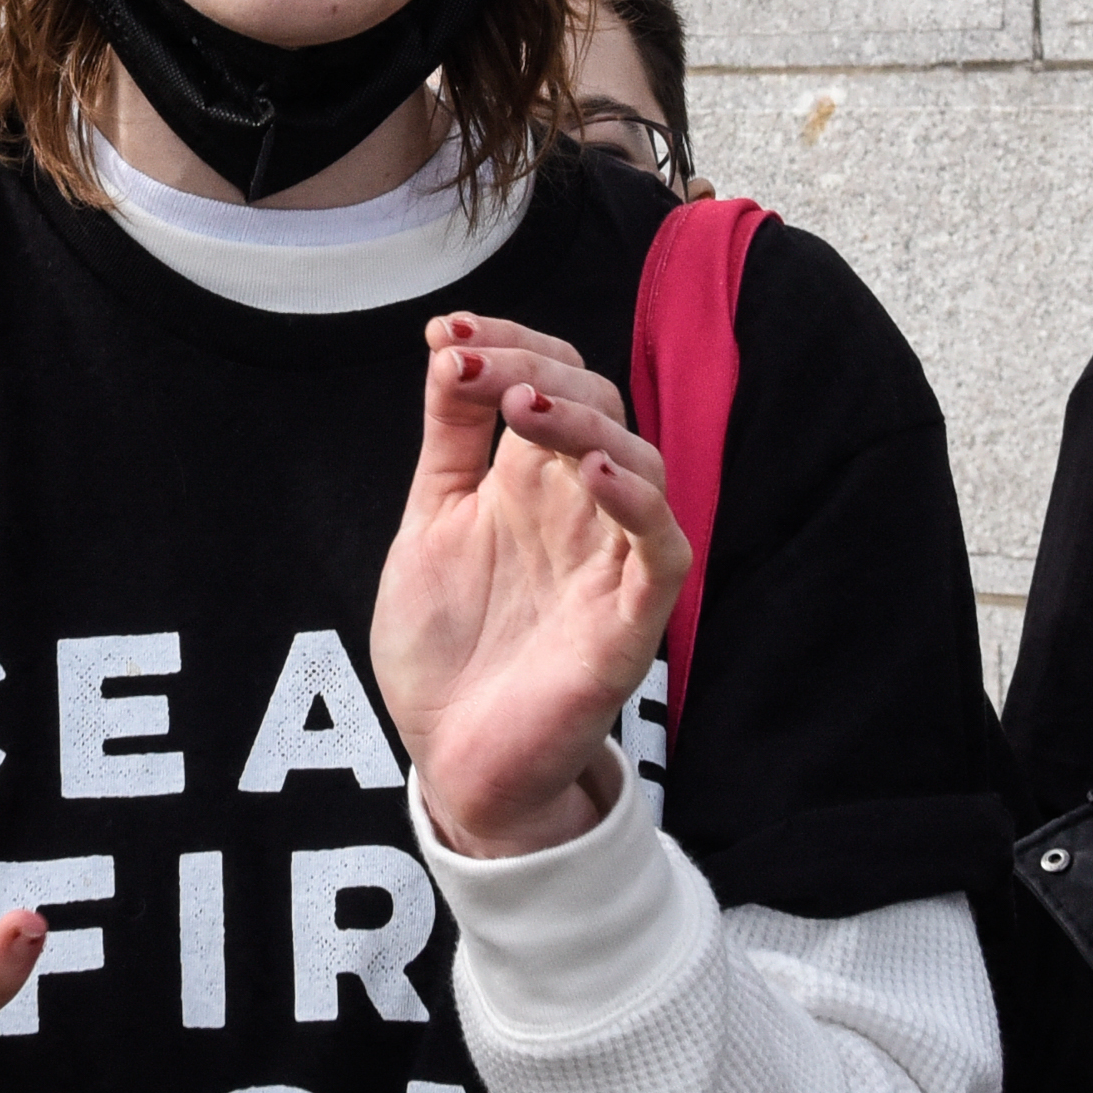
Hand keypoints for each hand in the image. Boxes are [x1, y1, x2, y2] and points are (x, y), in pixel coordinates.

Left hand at [373, 312, 686, 859]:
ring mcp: (609, 560)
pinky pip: (663, 550)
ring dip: (586, 422)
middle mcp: (578, 509)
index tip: (447, 333)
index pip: (550, 381)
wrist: (452, 760)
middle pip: (596, 405)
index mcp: (530, 482)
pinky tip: (599, 473)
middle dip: (538, 370)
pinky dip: (640, 504)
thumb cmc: (447, 647)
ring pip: (641, 462)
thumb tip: (448, 345)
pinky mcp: (631, 619)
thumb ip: (448, 441)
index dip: (511, 344)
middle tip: (476, 368)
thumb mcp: (430, 524)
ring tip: (525, 409)